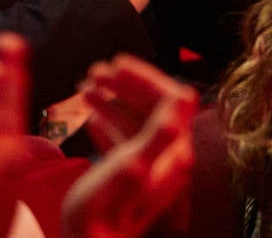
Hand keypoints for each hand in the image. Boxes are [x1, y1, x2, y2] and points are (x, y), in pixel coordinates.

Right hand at [63, 55, 197, 237]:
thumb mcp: (133, 164)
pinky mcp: (131, 178)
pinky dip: (107, 124)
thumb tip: (185, 94)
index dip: (143, 77)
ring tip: (85, 87)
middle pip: (151, 107)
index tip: (116, 62)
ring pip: (134, 122)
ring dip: (112, 101)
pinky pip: (122, 141)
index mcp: (172, 149)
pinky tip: (90, 117)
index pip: (169, 99)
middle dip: (124, 85)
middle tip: (95, 71)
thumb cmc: (109, 208)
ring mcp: (149, 166)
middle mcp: (166, 156)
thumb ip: (160, 131)